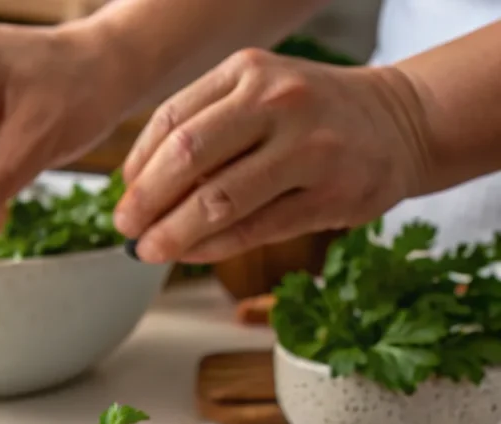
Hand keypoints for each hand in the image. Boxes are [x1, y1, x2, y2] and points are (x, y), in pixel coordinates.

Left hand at [114, 49, 430, 263]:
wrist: (401, 122)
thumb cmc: (309, 115)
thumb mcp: (257, 95)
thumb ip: (203, 128)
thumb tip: (137, 184)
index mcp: (248, 72)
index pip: (172, 120)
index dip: (138, 165)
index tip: (122, 196)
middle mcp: (278, 101)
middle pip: (188, 157)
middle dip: (147, 200)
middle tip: (125, 228)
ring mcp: (309, 149)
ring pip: (220, 199)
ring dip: (174, 232)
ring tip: (150, 250)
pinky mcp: (331, 195)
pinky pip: (254, 229)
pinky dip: (212, 247)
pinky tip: (191, 253)